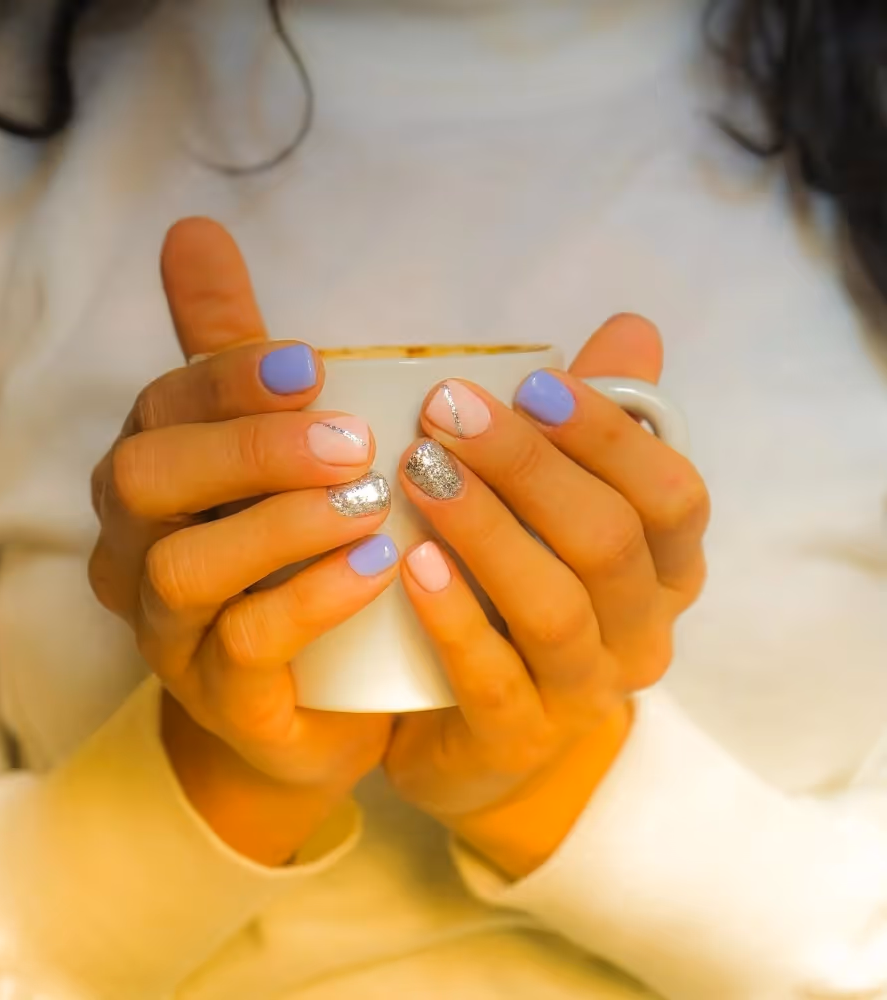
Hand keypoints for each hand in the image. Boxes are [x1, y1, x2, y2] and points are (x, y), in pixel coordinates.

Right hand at [88, 219, 394, 864]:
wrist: (311, 693)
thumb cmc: (289, 550)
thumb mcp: (268, 445)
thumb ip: (233, 351)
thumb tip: (191, 228)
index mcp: (150, 473)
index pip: (161, 409)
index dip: (228, 379)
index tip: (313, 364)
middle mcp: (135, 547)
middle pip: (146, 480)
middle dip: (248, 449)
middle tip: (351, 439)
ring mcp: (167, 628)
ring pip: (187, 566)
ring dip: (283, 523)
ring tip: (372, 499)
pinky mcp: (214, 696)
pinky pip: (243, 646)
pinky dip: (309, 600)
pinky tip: (375, 569)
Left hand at [383, 315, 708, 877]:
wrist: (479, 730)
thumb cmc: (518, 596)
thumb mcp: (556, 512)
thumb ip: (590, 428)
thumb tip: (632, 330)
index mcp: (665, 570)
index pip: (672, 495)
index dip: (609, 435)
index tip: (532, 383)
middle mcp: (642, 633)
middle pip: (610, 542)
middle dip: (529, 467)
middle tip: (446, 412)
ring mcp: (585, 693)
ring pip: (554, 606)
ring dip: (487, 528)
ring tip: (420, 471)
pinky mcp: (520, 738)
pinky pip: (493, 677)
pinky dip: (454, 616)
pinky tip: (412, 564)